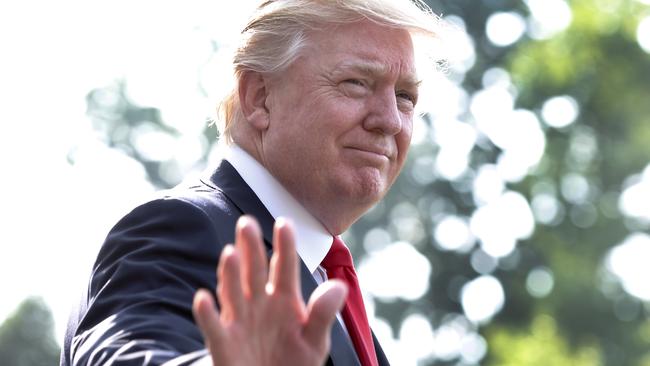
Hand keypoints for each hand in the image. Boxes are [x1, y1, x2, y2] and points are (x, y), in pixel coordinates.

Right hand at [192, 216, 346, 365]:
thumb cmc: (292, 362)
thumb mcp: (314, 341)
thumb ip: (323, 314)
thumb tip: (339, 286)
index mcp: (284, 300)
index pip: (285, 267)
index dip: (285, 246)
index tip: (284, 223)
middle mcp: (259, 304)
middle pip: (254, 271)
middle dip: (251, 248)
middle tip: (247, 223)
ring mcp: (240, 321)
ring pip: (233, 292)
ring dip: (230, 274)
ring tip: (230, 253)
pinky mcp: (224, 343)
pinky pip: (214, 327)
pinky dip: (207, 314)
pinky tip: (204, 297)